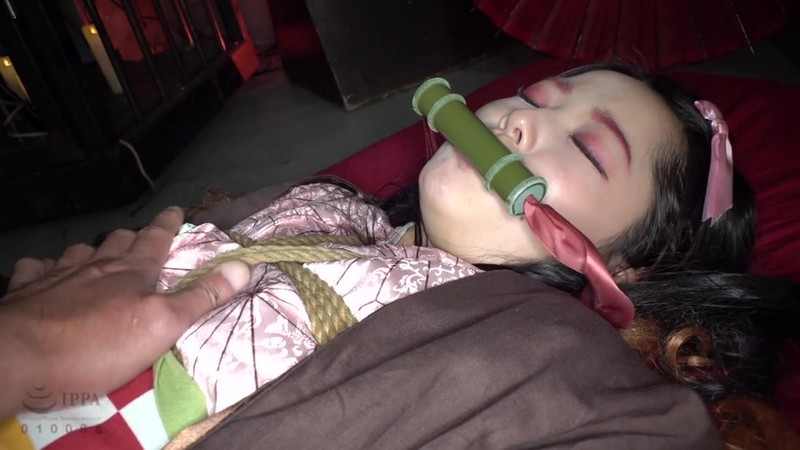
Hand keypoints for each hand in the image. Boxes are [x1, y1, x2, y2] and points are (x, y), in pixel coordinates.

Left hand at [0, 207, 249, 418]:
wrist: (17, 358)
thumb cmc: (98, 345)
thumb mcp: (163, 325)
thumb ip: (202, 297)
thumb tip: (245, 266)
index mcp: (132, 272)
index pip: (156, 239)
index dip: (168, 225)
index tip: (177, 210)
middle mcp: (95, 266)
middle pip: (117, 242)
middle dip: (133, 237)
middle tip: (141, 239)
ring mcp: (56, 276)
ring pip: (79, 252)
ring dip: (93, 251)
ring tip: (98, 257)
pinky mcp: (25, 294)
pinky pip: (36, 269)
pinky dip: (45, 268)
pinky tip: (44, 274)